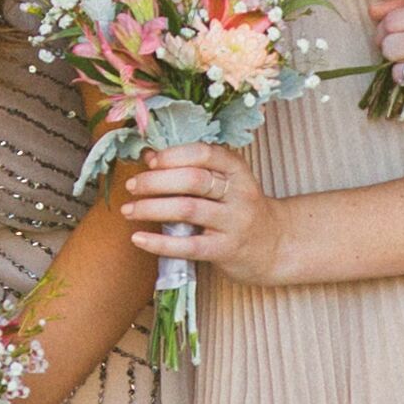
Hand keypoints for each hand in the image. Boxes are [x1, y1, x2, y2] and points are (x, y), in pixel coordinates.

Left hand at [120, 144, 284, 285]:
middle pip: (192, 179)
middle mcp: (238, 193)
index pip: (204, 153)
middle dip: (155, 181)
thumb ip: (193, 169)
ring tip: (129, 210)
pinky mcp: (226, 250)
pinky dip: (159, 242)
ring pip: (187, 209)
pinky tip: (138, 238)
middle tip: (131, 185)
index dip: (173, 155)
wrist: (275, 246)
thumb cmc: (239, 210)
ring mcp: (234, 223)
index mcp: (237, 170)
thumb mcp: (226, 183)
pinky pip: (188, 246)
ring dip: (151, 208)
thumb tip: (149, 157)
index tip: (150, 161)